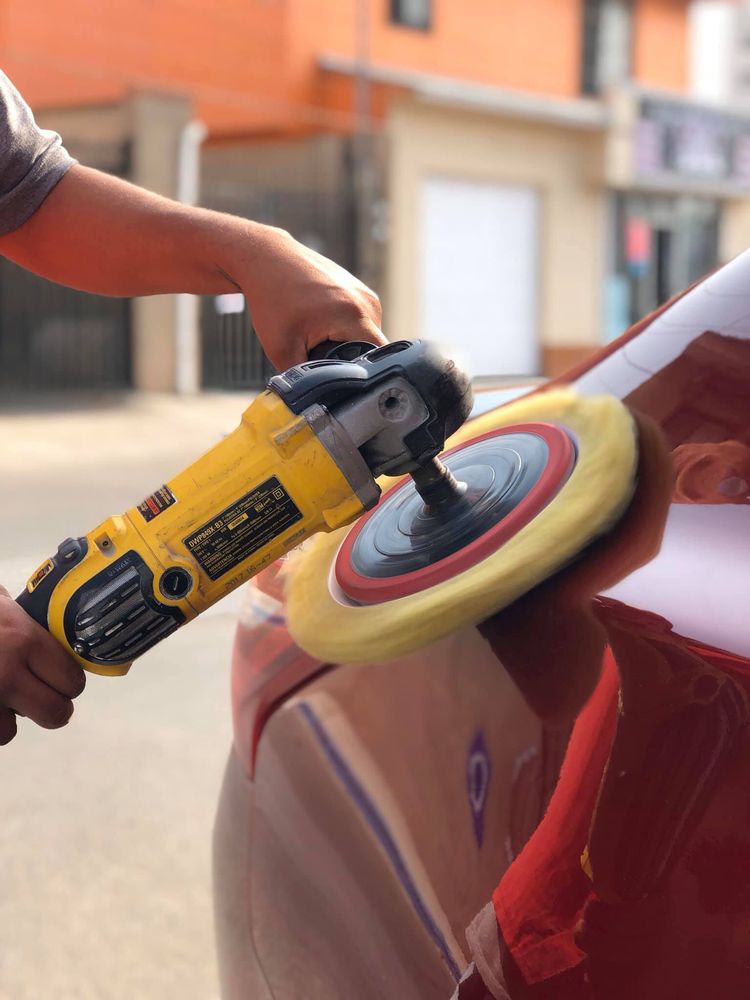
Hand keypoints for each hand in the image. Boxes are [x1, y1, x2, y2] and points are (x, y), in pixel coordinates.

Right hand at [0, 585, 85, 744]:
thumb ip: (24, 623)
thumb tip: (49, 639)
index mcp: (24, 640)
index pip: (71, 679)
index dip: (68, 683)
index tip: (61, 681)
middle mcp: (7, 673)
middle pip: (54, 714)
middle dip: (50, 709)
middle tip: (39, 700)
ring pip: (9, 732)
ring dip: (4, 720)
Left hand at [222, 224, 385, 370]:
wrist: (266, 258)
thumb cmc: (271, 297)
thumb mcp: (280, 347)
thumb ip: (300, 378)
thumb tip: (311, 401)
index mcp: (355, 316)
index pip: (377, 361)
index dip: (362, 378)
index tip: (343, 384)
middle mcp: (368, 303)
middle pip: (371, 350)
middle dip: (349, 360)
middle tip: (320, 357)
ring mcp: (365, 293)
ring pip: (365, 336)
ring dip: (346, 344)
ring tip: (317, 337)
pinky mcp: (359, 289)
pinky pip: (359, 321)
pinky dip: (343, 328)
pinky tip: (321, 325)